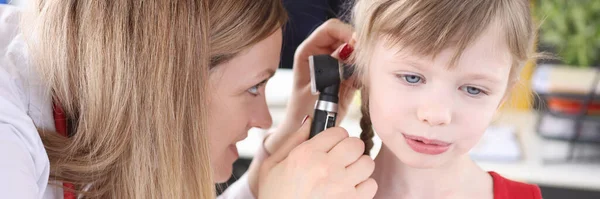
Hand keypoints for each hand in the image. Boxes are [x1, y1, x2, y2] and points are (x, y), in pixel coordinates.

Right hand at [258, 117, 376, 198]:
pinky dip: (363, 186)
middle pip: (356, 144)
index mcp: (306, 155)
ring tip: (346, 174)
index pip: (338, 131)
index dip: (336, 136)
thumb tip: (310, 121)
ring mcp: (341, 187)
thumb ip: (292, 140)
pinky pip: (371, 185)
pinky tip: (349, 189)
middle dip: (350, 148)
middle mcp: (326, 168)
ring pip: (367, 163)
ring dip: (358, 166)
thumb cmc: (275, 198)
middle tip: (341, 157)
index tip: (332, 143)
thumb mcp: (272, 166)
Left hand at [266, 18, 357, 154]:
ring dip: (361, 60)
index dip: (346, 32)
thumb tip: (350, 49)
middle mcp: (322, 54)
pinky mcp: (345, 76)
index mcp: (309, 51)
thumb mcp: (318, 88)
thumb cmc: (304, 113)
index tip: (358, 45)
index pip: (331, 29)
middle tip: (364, 61)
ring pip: (355, 51)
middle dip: (357, 46)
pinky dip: (363, 72)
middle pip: (345, 36)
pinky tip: (359, 84)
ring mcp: (334, 65)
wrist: (305, 132)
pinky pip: (359, 67)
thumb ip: (335, 68)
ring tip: (359, 75)